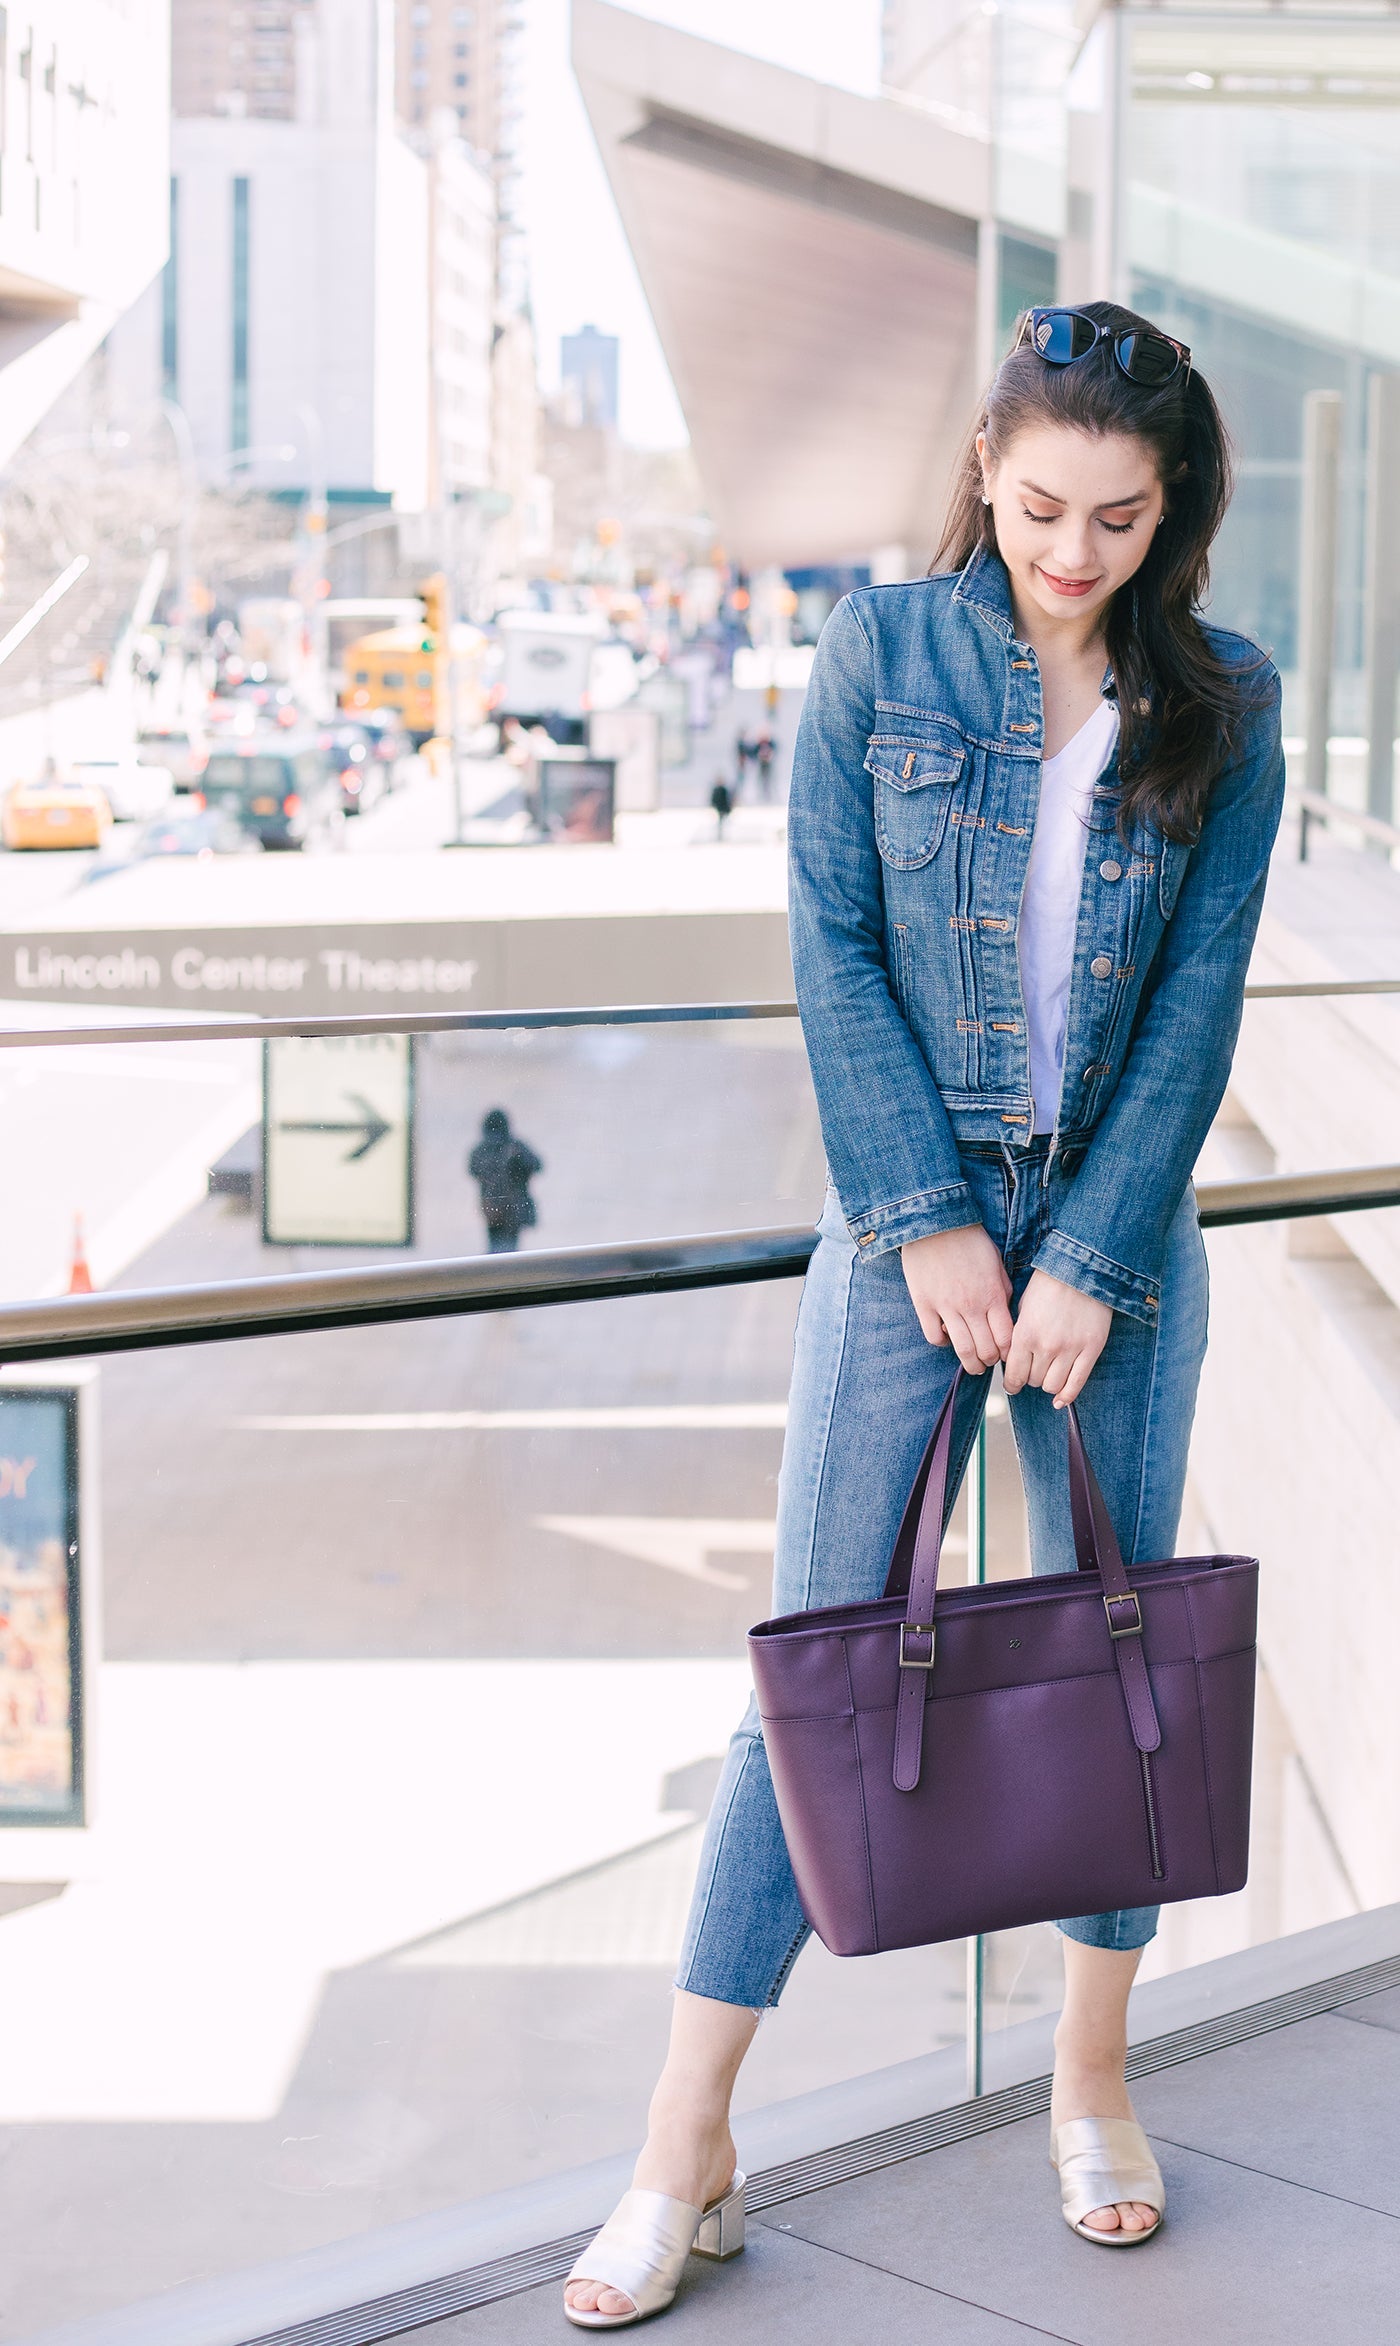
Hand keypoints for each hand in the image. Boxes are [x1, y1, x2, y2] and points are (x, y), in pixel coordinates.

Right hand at [901, 1224, 1012, 1373]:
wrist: (936, 1222)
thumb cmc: (969, 1240)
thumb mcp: (996, 1263)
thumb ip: (1002, 1290)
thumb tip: (1005, 1314)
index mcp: (993, 1295)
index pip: (1006, 1339)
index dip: (1008, 1353)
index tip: (1006, 1354)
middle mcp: (971, 1306)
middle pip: (986, 1350)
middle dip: (991, 1361)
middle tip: (989, 1361)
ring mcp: (946, 1307)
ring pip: (962, 1350)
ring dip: (970, 1363)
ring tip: (972, 1364)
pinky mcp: (924, 1304)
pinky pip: (934, 1336)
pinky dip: (943, 1343)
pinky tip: (947, 1337)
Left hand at [1003, 1270, 1111, 1408]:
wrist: (1082, 1270)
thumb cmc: (1049, 1284)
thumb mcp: (1023, 1306)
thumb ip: (1018, 1334)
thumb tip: (1011, 1359)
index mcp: (1025, 1334)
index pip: (1014, 1374)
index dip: (1011, 1384)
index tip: (1012, 1386)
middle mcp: (1046, 1346)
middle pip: (1033, 1381)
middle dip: (1030, 1378)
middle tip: (1033, 1371)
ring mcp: (1070, 1350)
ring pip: (1053, 1386)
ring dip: (1048, 1384)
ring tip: (1048, 1374)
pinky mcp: (1091, 1350)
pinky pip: (1077, 1383)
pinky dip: (1067, 1396)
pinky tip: (1060, 1400)